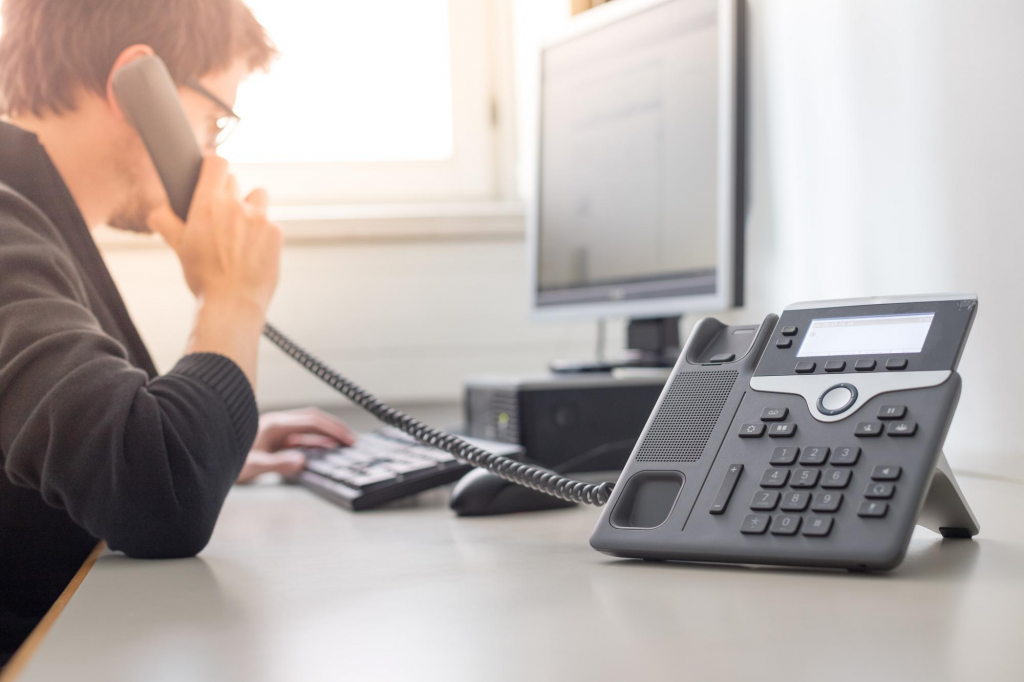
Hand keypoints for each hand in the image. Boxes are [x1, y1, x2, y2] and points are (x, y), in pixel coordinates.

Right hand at [148, 156, 281, 313]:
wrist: (233, 304)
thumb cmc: (203, 277)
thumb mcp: (178, 247)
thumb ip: (166, 222)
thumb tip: (158, 212)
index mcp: (209, 204)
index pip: (217, 162)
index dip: (212, 167)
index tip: (210, 176)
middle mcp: (237, 206)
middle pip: (234, 181)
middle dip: (227, 194)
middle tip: (220, 218)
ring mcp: (261, 219)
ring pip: (258, 196)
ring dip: (250, 207)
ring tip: (241, 231)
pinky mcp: (277, 234)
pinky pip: (271, 223)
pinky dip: (263, 233)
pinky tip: (253, 252)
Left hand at [236, 408, 355, 483]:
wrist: (207, 456)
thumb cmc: (225, 459)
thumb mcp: (252, 465)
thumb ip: (277, 464)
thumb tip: (302, 462)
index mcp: (274, 424)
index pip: (311, 422)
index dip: (332, 429)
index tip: (347, 439)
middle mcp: (277, 424)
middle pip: (313, 421)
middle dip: (334, 428)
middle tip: (351, 440)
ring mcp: (276, 432)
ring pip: (308, 429)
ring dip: (326, 435)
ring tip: (343, 444)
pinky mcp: (274, 440)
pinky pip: (300, 438)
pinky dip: (315, 442)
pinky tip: (324, 448)